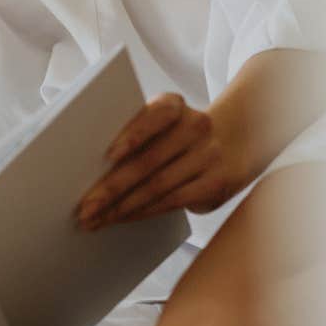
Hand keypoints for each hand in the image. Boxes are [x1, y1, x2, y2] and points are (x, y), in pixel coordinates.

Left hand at [75, 93, 244, 229]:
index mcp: (174, 105)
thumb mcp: (165, 121)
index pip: (154, 116)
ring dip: (123, 207)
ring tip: (97, 219)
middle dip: (111, 188)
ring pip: (158, 186)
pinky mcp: (217, 183)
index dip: (133, 134)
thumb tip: (94, 169)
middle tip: (85, 207)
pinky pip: (173, 201)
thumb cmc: (182, 132)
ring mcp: (209, 155)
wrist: (240, 137)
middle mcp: (194, 126)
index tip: (108, 155)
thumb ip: (136, 133)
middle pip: (148, 161)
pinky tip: (123, 218)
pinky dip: (144, 212)